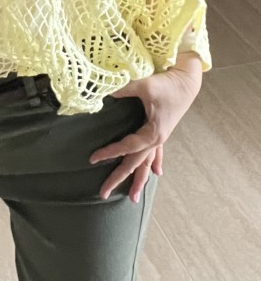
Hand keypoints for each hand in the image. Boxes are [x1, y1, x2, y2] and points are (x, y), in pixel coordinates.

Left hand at [88, 66, 202, 203]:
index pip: (126, 147)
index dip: (109, 153)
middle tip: (103, 194)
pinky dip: (154, 163)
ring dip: (139, 179)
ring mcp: (160, 137)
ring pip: (147, 163)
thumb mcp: (144, 85)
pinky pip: (156, 152)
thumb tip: (103, 92)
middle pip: (136, 164)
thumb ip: (123, 89)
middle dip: (119, 178)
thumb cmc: (167, 84)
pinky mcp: (162, 131)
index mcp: (153, 133)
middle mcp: (157, 139)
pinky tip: (157, 173)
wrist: (187, 81)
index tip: (93, 159)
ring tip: (132, 198)